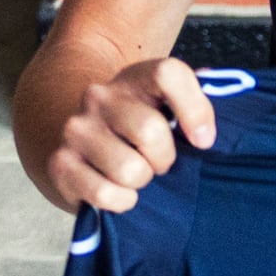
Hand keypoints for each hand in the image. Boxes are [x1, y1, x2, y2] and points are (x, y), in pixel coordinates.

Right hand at [34, 53, 213, 214]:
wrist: (82, 146)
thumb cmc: (138, 133)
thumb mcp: (167, 110)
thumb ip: (195, 105)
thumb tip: (215, 119)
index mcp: (135, 77)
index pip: (169, 73)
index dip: (195, 109)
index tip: (204, 141)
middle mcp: (100, 97)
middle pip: (150, 131)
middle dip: (164, 159)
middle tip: (158, 163)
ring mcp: (76, 129)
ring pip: (129, 169)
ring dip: (140, 183)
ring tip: (134, 175)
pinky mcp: (60, 163)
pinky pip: (106, 193)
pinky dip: (121, 202)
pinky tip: (118, 192)